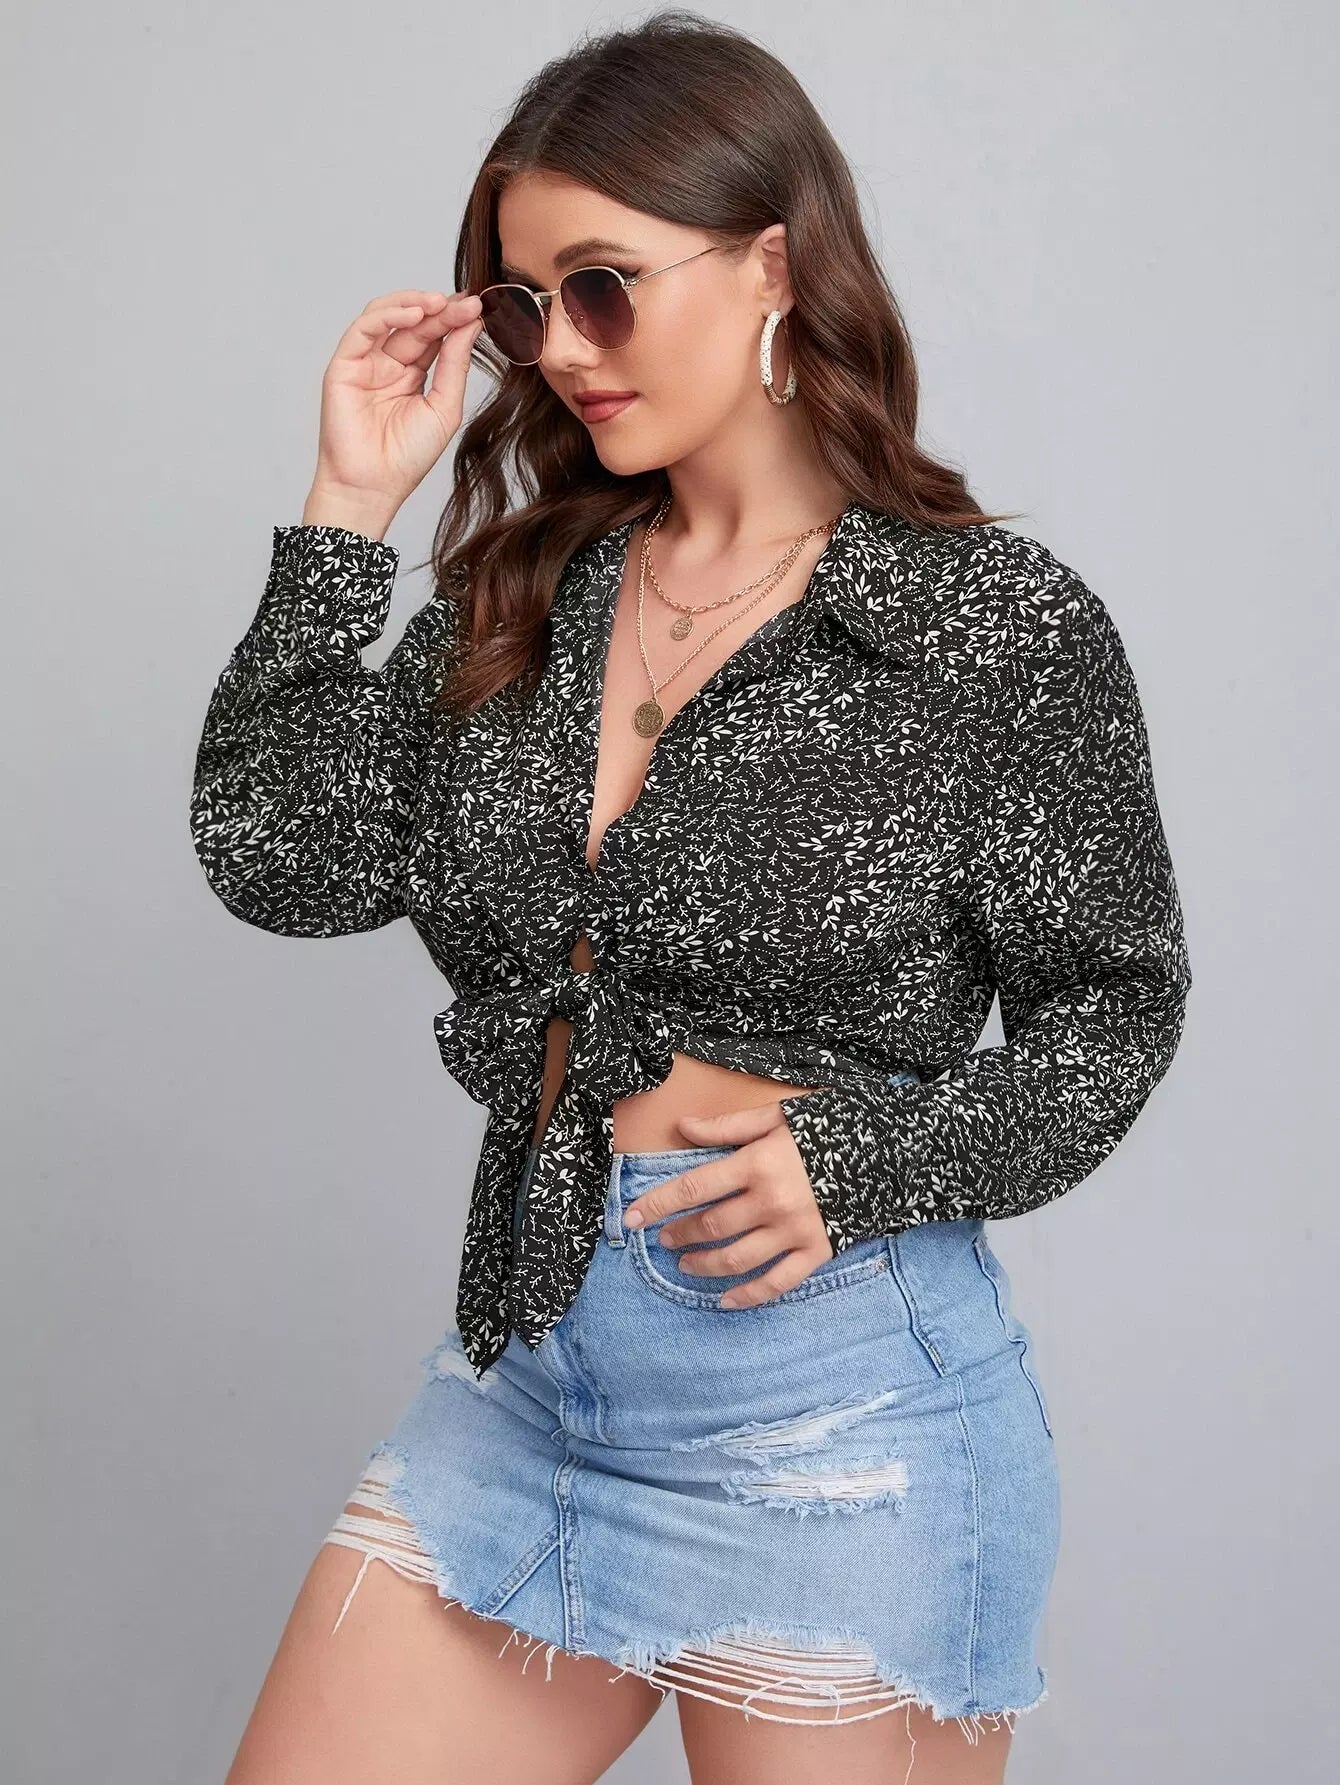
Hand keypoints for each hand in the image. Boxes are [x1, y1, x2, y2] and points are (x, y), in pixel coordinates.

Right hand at [307, 288, 484, 519]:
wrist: (374, 486)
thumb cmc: (407, 457)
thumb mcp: (444, 407)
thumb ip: (455, 365)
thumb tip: (471, 325)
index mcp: (413, 375)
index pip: (435, 337)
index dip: (456, 320)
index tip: (480, 308)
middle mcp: (388, 364)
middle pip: (416, 324)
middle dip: (443, 310)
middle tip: (469, 302)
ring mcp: (366, 362)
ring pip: (388, 317)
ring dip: (416, 304)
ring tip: (443, 302)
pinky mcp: (344, 364)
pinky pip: (365, 329)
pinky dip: (389, 315)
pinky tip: (415, 313)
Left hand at [622, 1099, 833, 1308]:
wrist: (889, 1151)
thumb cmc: (828, 1127)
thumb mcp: (776, 1116)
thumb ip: (727, 1126)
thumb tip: (683, 1126)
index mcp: (757, 1163)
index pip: (692, 1188)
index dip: (656, 1205)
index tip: (629, 1218)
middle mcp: (771, 1201)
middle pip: (711, 1226)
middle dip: (680, 1234)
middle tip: (665, 1239)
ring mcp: (794, 1231)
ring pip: (736, 1259)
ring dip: (704, 1265)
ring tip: (686, 1265)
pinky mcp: (817, 1252)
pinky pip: (776, 1283)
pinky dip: (748, 1296)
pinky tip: (725, 1300)